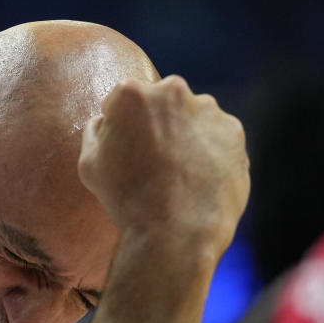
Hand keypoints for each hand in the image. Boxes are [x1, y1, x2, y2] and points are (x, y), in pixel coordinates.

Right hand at [78, 75, 249, 259]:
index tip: (123, 147)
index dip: (120, 124)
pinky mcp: (234, 131)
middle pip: (160, 102)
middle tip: (151, 160)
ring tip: (178, 174)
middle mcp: (173, 91)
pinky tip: (198, 178)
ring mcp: (209, 110)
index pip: (122, 98)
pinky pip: (216, 137)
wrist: (177, 231)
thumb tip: (103, 121)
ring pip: (191, 117)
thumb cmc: (126, 199)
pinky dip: (209, 151)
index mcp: (133, 94)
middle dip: (155, 123)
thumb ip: (94, 132)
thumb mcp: (89, 165)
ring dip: (184, 135)